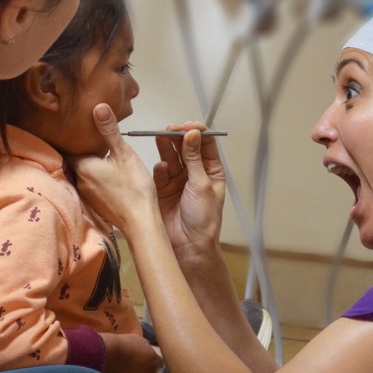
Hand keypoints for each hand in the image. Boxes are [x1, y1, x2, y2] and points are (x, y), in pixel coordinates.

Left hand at [71, 103, 159, 231]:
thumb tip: (99, 107)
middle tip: (90, 136)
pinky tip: (108, 174)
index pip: (70, 146)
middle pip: (76, 159)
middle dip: (83, 149)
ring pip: (84, 172)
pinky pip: (91, 184)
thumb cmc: (134, 188)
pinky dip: (96, 177)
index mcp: (83, 166)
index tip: (78, 126)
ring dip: (90, 164)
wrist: (141, 221)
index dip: (75, 136)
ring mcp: (86, 194)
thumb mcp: (124, 153)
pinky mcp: (95, 203)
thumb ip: (109, 130)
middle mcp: (80, 181)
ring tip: (100, 153)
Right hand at [100, 332, 161, 372]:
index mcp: (154, 360)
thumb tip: (147, 350)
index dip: (153, 361)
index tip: (147, 360)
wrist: (107, 355)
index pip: (160, 363)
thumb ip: (146, 348)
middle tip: (139, 367)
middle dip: (148, 372)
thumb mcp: (138, 340)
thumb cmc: (122, 344)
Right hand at [152, 121, 225, 254]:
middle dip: (179, 136)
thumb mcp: (202, 185)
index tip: (188, 126)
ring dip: (166, 147)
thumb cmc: (204, 220)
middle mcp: (195, 173)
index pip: (205, 144)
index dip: (197, 132)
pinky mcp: (163, 189)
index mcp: (212, 171)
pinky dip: (160, 168)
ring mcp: (178, 180)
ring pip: (171, 157)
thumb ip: (194, 159)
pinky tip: (162, 167)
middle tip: (171, 128)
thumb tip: (193, 134)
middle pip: (186, 147)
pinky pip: (160, 173)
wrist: (188, 246)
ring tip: (161, 136)